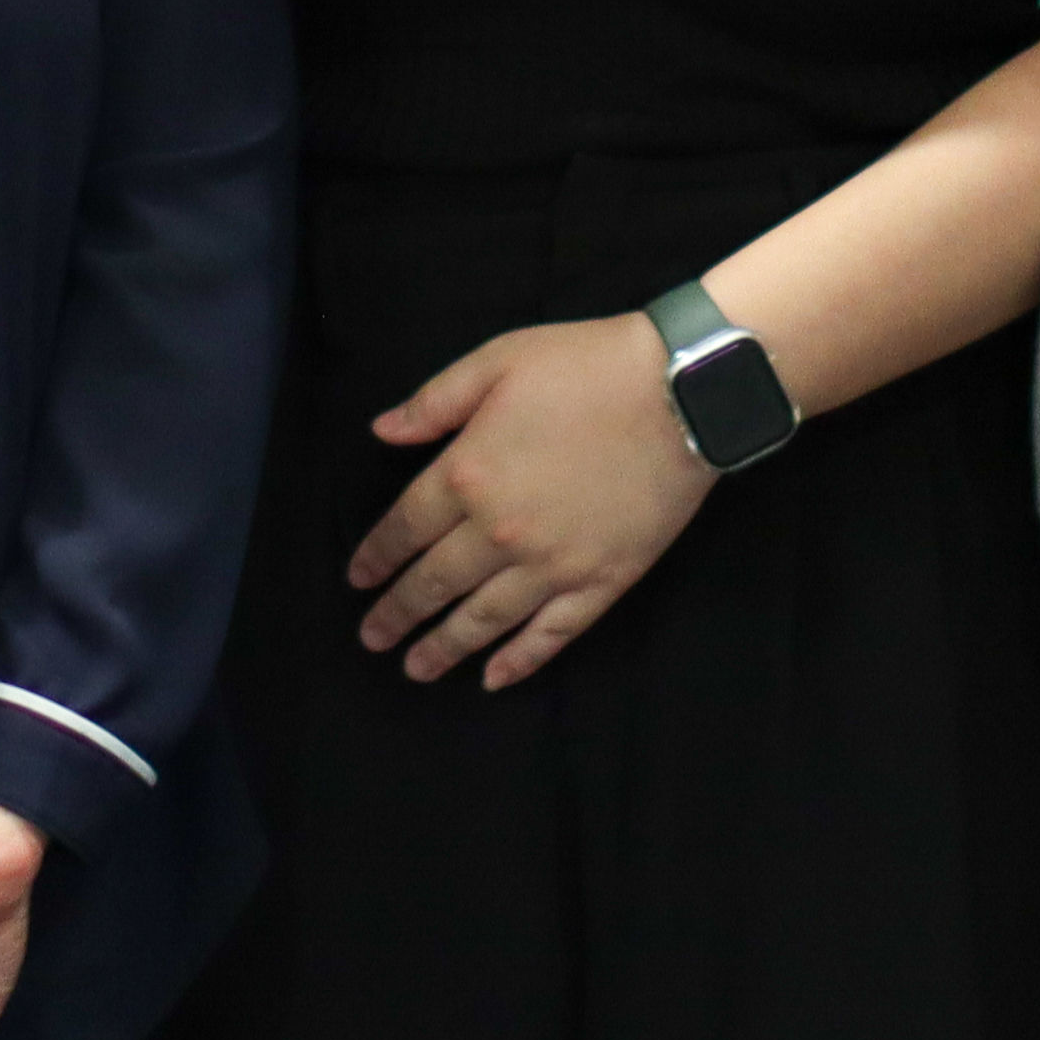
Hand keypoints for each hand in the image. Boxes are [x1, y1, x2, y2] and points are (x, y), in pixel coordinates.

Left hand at [349, 313, 720, 689]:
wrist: (681, 392)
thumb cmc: (587, 366)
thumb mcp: (497, 361)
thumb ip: (434, 402)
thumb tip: (381, 431)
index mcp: (467, 474)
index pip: (405, 528)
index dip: (377, 557)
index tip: (358, 580)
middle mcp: (500, 531)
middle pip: (435, 583)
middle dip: (398, 614)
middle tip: (373, 638)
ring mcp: (552, 564)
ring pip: (484, 620)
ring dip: (445, 647)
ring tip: (416, 669)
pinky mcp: (601, 581)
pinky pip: (551, 634)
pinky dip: (520, 661)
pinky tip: (494, 678)